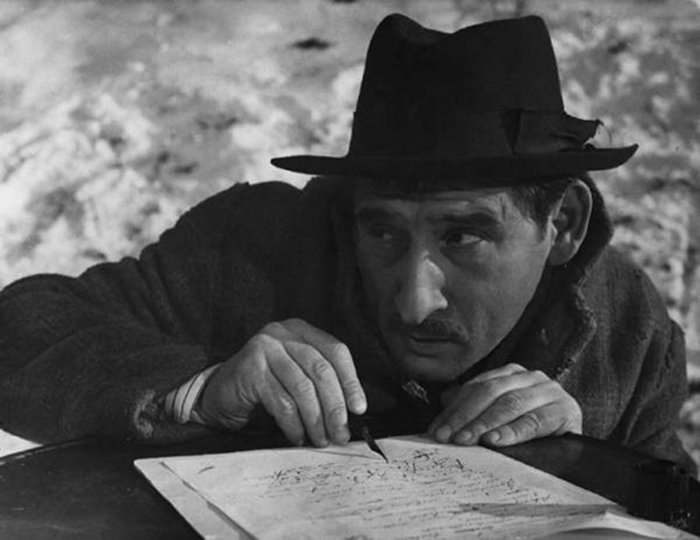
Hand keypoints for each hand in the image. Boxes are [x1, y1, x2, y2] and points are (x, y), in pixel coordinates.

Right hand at [196, 319, 366, 447]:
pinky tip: (298, 437)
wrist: (221, 393)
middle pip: (321, 370)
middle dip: (335, 407)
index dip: (351, 381)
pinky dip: (294, 424)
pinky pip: (281, 402)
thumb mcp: (296, 375)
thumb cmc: (266, 386)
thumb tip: (352, 411)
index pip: (336, 351)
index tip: (359, 408)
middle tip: (341, 433)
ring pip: (303, 388)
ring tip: (321, 440)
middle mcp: (283, 333)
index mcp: (301, 330)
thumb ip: (321, 382)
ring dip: (316, 420)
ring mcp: (265, 349)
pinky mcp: (250, 370)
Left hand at [427, 363, 580, 446]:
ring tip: (467, 439)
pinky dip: (512, 432)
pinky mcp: (565, 411)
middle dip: (465, 416)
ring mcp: (549, 392)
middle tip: (447, 436)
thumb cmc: (533, 428)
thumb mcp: (502, 415)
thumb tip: (445, 400)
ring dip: (484, 424)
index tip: (436, 429)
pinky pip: (534, 421)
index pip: (476, 387)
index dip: (454, 409)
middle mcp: (531, 377)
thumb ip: (476, 405)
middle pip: (490, 393)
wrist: (575, 445)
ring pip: (509, 404)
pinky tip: (495, 441)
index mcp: (512, 373)